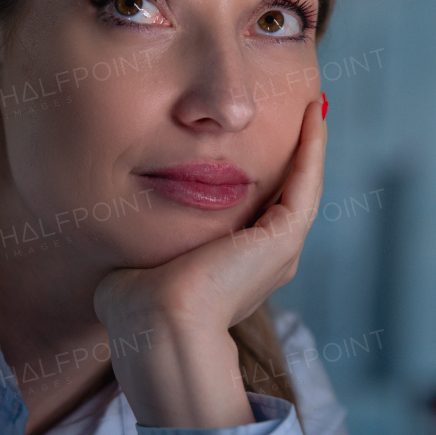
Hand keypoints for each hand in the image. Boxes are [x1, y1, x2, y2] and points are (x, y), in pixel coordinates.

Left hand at [92, 94, 326, 426]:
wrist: (155, 326)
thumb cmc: (136, 305)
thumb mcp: (146, 257)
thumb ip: (146, 236)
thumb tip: (124, 222)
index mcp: (237, 269)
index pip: (257, 210)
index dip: (262, 173)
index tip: (257, 139)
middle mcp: (266, 261)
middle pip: (286, 194)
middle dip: (292, 153)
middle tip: (299, 111)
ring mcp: (279, 251)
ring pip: (303, 186)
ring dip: (309, 145)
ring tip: (312, 107)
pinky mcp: (283, 239)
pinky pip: (305, 183)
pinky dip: (312, 149)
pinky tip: (311, 116)